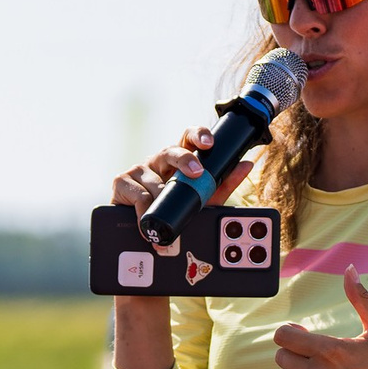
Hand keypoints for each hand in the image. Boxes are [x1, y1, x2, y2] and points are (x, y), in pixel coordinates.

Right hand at [110, 126, 251, 224]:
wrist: (143, 233)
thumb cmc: (171, 212)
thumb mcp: (201, 201)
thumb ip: (223, 185)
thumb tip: (246, 164)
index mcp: (177, 161)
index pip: (187, 138)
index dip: (198, 135)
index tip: (208, 143)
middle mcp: (158, 161)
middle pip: (171, 150)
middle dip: (185, 159)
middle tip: (197, 173)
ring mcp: (138, 170)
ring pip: (154, 179)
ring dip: (163, 197)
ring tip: (168, 215)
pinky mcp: (121, 182)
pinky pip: (138, 194)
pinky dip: (145, 210)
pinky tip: (147, 219)